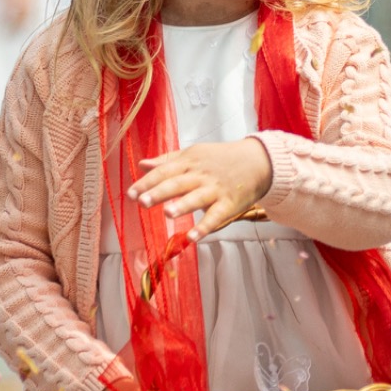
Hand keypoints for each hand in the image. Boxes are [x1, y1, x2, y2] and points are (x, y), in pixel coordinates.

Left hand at [128, 138, 273, 237]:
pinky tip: (192, 237)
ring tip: (167, 213)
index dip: (147, 182)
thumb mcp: (194, 154)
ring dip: (183, 205)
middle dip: (160, 192)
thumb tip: (142, 164)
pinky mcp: (229, 203)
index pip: (165, 171)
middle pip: (178, 183)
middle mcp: (201, 175)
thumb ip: (167, 161)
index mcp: (190, 162)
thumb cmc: (222, 158)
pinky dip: (205, 227)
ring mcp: (216, 189)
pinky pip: (216, 216)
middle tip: (142, 201)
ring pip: (197, 197)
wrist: (260, 161)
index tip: (131, 193)